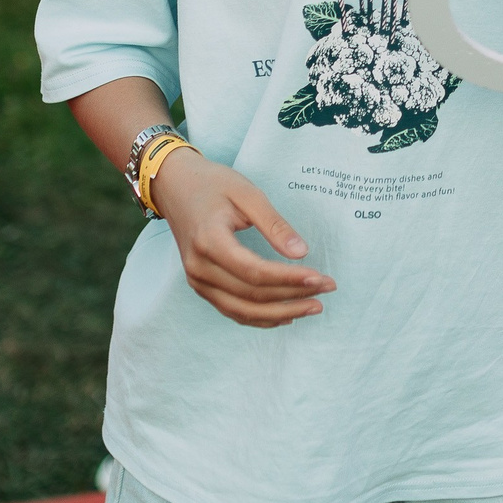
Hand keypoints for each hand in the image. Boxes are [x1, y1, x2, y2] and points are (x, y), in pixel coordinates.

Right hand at [148, 152, 334, 326]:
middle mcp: (199, 267)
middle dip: (293, 297)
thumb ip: (274, 224)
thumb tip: (301, 252)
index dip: (290, 279)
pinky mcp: (200, 285)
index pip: (255, 272)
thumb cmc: (212, 184)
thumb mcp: (247, 193)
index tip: (320, 277)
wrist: (175, 186)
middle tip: (327, 289)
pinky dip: (260, 317)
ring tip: (314, 307)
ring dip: (281, 313)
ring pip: (243, 310)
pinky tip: (287, 315)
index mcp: (209, 241)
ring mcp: (197, 280)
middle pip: (252, 296)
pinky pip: (232, 310)